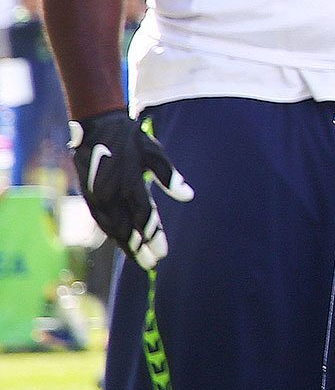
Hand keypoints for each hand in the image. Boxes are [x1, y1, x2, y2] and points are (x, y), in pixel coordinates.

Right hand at [69, 110, 193, 269]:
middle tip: (152, 263)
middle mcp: (110, 193)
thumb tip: (189, 196)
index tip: (163, 252)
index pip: (143, 216)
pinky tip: (121, 243)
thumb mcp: (154, 151)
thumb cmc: (132, 138)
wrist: (97, 126)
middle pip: (126, 228)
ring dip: (125, 245)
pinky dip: (111, 235)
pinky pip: (101, 221)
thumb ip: (170, 176)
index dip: (153, 236)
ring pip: (111, 228)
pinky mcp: (89, 196)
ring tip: (139, 259)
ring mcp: (97, 196)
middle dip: (139, 247)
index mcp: (129, 182)